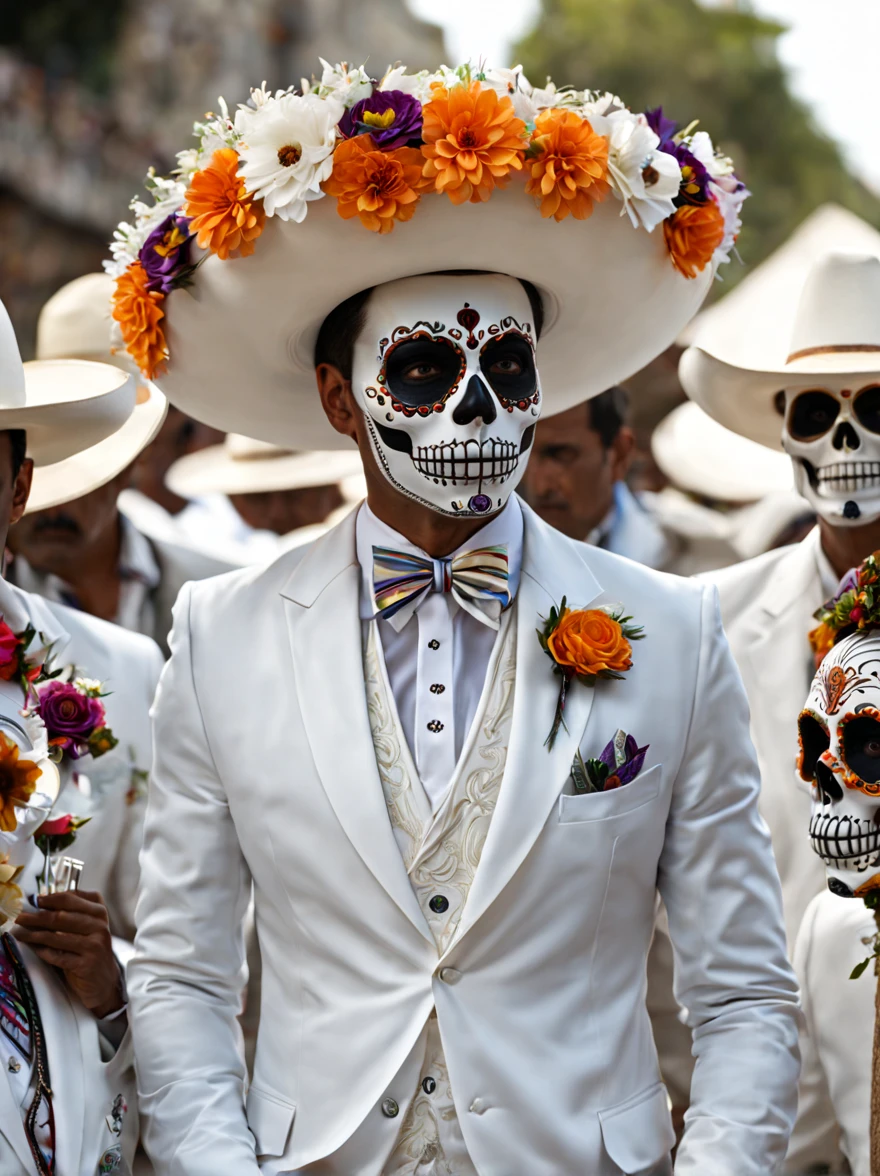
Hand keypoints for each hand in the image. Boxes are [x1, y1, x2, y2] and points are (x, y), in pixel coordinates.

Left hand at [12, 890, 124, 1018]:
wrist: (104, 979)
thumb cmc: (90, 949)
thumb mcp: (89, 926)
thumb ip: (73, 912)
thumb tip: (42, 902)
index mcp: (99, 912)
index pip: (71, 899)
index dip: (50, 898)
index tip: (35, 900)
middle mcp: (99, 926)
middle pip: (61, 916)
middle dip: (37, 916)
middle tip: (21, 917)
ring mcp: (94, 946)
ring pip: (57, 937)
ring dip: (35, 935)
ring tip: (21, 933)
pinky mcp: (86, 964)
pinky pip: (58, 956)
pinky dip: (43, 952)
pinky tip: (34, 948)